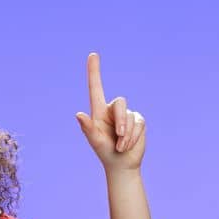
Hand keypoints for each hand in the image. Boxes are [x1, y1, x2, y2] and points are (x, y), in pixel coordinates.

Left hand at [73, 52, 145, 170]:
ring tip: (121, 146)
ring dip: (127, 134)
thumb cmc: (104, 151)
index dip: (94, 71)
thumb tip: (79, 115)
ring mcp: (127, 114)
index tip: (92, 54)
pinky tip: (129, 144)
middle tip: (119, 137)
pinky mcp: (138, 121)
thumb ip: (88, 128)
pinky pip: (139, 123)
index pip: (96, 87)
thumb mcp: (95, 141)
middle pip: (120, 103)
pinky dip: (134, 136)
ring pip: (130, 116)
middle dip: (121, 121)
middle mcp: (112, 109)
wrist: (121, 164)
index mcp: (98, 111)